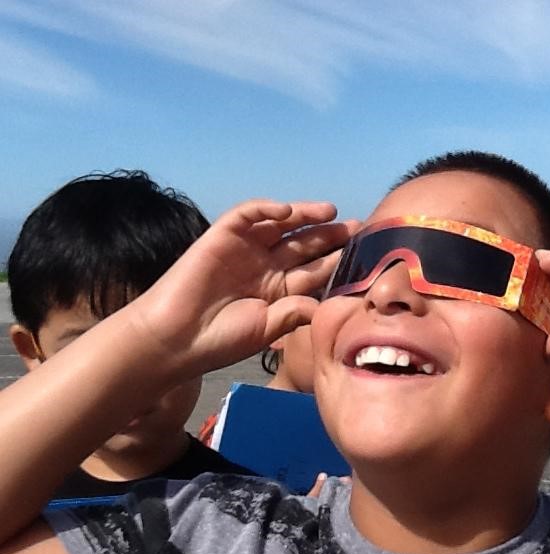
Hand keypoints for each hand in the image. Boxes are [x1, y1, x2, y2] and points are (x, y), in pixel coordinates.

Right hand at [127, 200, 358, 377]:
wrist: (176, 338)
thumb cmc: (221, 339)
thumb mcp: (267, 328)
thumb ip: (295, 313)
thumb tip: (325, 304)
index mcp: (279, 290)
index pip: (315, 270)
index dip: (338, 261)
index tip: (365, 256)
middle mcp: (265, 266)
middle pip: (304, 244)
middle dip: (330, 235)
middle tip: (357, 227)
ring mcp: (245, 249)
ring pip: (280, 225)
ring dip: (304, 215)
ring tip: (330, 212)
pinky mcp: (222, 236)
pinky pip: (247, 215)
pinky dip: (265, 209)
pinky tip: (286, 212)